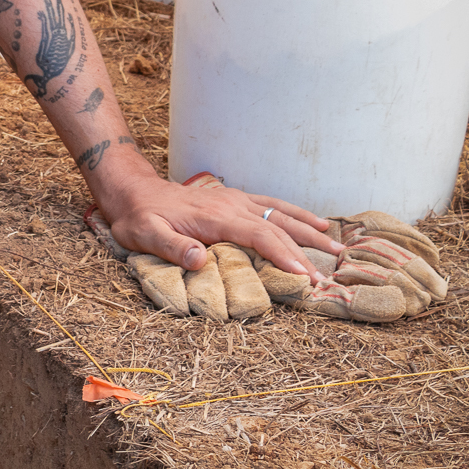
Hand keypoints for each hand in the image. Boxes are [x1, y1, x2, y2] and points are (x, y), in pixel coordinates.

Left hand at [100, 170, 341, 280]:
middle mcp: (232, 205)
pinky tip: (316, 223)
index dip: (283, 256)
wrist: (132, 191)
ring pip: (281, 214)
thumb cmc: (138, 217)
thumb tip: (198, 260)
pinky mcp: (235, 199)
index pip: (258, 237)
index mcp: (215, 217)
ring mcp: (235, 199)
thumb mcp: (144, 235)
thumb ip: (171, 247)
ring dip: (309, 231)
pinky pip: (272, 205)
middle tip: (327, 278)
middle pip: (277, 227)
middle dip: (305, 252)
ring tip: (336, 248)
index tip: (304, 276)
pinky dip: (296, 214)